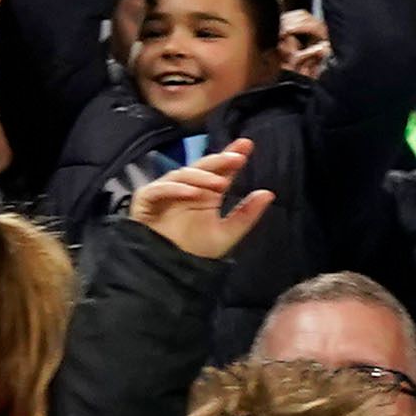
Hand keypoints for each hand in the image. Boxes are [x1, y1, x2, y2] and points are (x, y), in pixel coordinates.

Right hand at [125, 141, 271, 262]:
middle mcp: (187, 188)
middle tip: (237, 158)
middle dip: (220, 160)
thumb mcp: (227, 234)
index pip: (221, 170)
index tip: (247, 145)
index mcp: (206, 193)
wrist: (168, 271)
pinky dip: (176, 188)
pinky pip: (160, 188)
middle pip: (203, 167)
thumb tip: (269, 193)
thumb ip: (246, 215)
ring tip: (220, 183)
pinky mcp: (147, 199)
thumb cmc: (195, 252)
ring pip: (183, 175)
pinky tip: (192, 192)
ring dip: (202, 176)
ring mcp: (166, 191)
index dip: (231, 156)